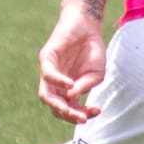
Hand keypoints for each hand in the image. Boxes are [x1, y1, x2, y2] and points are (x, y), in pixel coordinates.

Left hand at [38, 5, 107, 123]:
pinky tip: (70, 84)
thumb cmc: (92, 51)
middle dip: (68, 116)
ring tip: (69, 110)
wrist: (88, 25)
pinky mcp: (46, 58)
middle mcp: (56, 85)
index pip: (69, 110)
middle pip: (55, 107)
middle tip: (81, 118)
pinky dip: (58, 82)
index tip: (97, 111)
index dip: (82, 115)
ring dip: (57, 105)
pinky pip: (48, 75)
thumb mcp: (95, 73)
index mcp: (67, 91)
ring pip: (46, 95)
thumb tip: (72, 97)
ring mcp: (49, 72)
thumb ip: (85, 86)